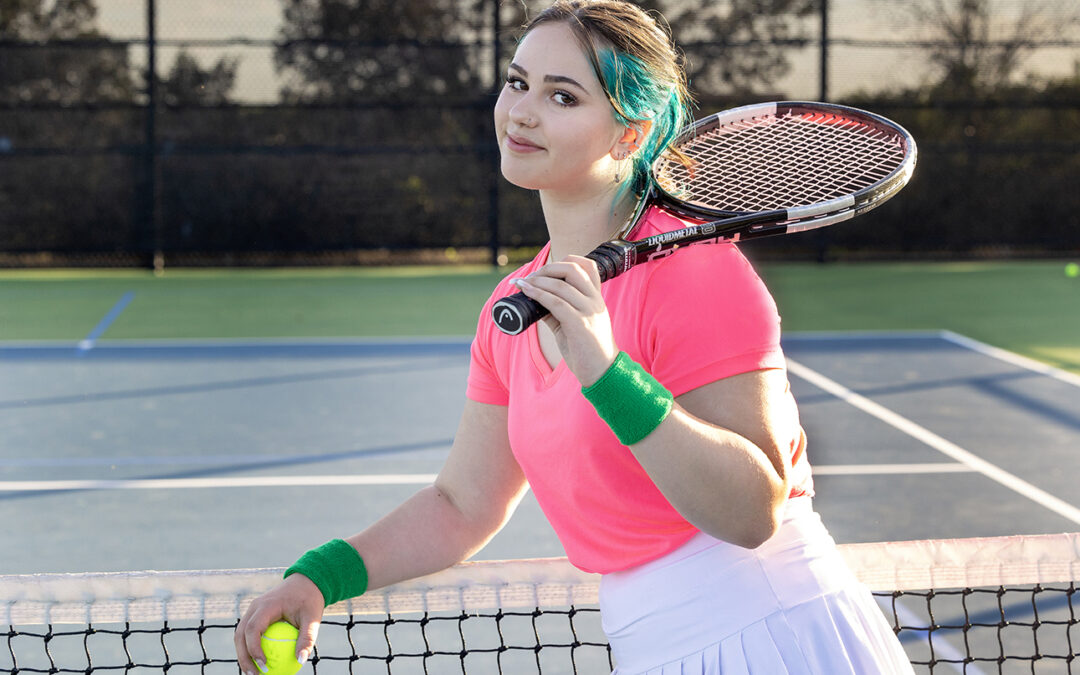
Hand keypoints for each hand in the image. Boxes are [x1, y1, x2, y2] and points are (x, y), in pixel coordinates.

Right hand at [234, 574, 323, 674]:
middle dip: (244, 657)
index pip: (253, 628)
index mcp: (266, 605)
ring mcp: (252, 611)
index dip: (254, 649)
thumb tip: (301, 661)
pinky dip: (249, 649)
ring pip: (240, 635)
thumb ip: (307, 637)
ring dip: (243, 655)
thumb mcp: (313, 617)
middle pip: (240, 635)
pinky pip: (248, 634)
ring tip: (253, 674)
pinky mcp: (255, 616)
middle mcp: (255, 607)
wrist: (305, 582)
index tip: (264, 666)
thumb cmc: (310, 599)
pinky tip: (258, 664)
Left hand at [513, 255, 617, 385]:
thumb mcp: (573, 325)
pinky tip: (526, 292)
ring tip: (522, 284)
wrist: (602, 372)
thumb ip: (557, 312)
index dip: (566, 260)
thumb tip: (535, 301)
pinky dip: (538, 294)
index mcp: (596, 298)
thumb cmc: (587, 350)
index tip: (546, 269)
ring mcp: (589, 311)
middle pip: (572, 268)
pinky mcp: (579, 324)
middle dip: (547, 268)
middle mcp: (595, 301)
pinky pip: (555, 303)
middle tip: (531, 277)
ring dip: (537, 281)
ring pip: (560, 285)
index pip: (587, 265)